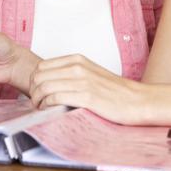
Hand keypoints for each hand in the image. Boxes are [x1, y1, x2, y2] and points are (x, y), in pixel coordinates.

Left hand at [29, 54, 146, 123]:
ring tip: (41, 109)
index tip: (39, 92)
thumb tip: (48, 81)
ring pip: (44, 87)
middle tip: (38, 103)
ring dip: (37, 100)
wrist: (137, 101)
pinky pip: (55, 98)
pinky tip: (49, 111)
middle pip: (38, 76)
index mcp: (77, 60)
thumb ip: (70, 73)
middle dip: (33, 91)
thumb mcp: (90, 73)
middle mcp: (78, 67)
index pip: (41, 66)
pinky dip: (46, 106)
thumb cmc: (114, 91)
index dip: (35, 81)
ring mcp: (82, 81)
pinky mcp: (87, 97)